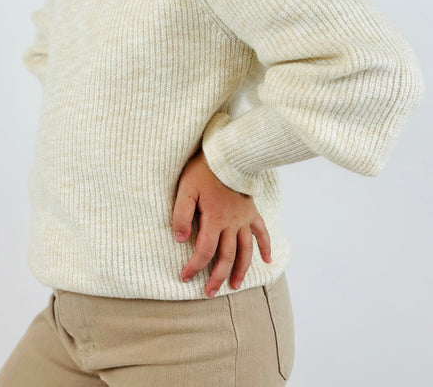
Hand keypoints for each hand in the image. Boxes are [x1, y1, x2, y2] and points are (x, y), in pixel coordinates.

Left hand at [172, 150, 270, 297]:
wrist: (227, 154)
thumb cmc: (202, 171)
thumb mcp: (185, 190)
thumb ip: (181, 215)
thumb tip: (180, 239)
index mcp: (214, 219)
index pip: (204, 251)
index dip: (194, 266)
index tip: (185, 277)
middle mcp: (232, 223)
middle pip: (226, 257)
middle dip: (217, 277)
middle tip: (210, 293)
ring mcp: (244, 218)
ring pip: (245, 250)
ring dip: (241, 269)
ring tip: (235, 286)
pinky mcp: (251, 211)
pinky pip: (261, 231)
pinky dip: (265, 247)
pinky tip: (266, 260)